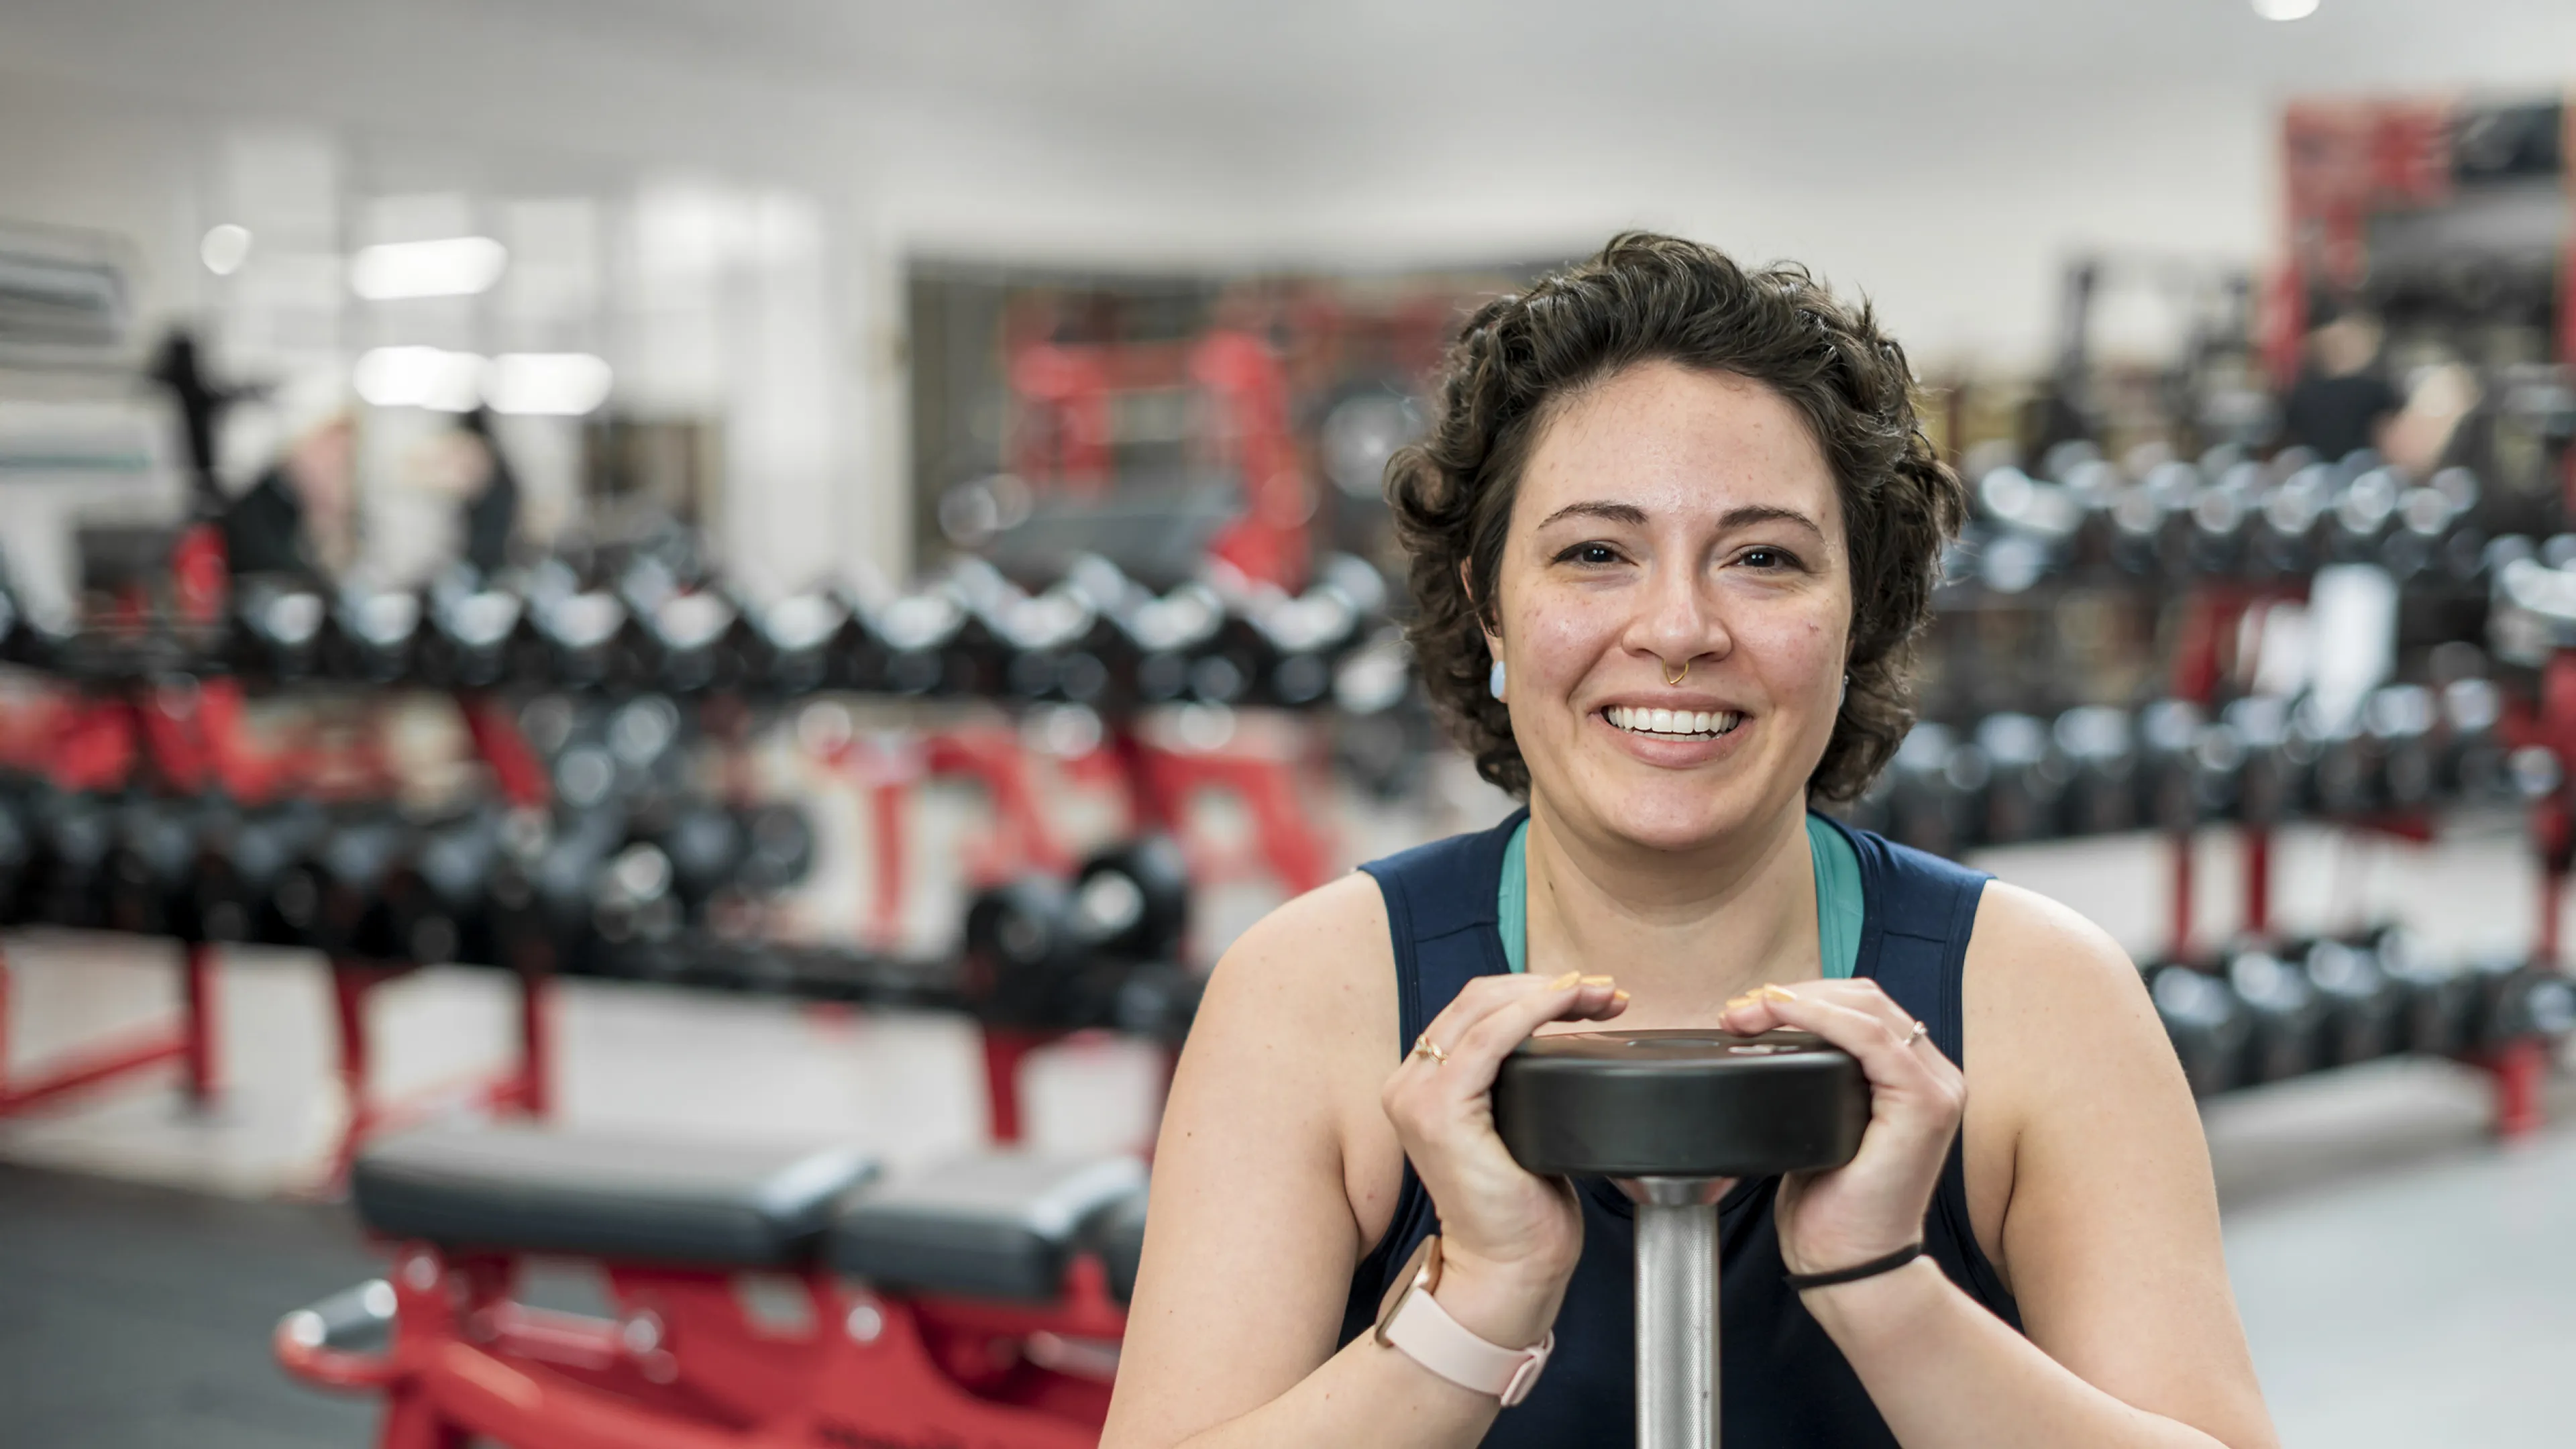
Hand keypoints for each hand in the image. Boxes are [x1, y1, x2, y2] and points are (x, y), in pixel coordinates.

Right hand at [1379, 971, 1627, 1342]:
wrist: (1510, 1270)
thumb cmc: (1521, 1211)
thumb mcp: (1519, 1127)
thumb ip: (1516, 1083)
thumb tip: (1563, 1037)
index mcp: (1423, 1083)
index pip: (1474, 1010)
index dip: (1532, 988)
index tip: (1591, 994)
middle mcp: (1409, 1082)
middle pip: (1478, 998)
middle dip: (1548, 983)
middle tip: (1606, 991)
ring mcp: (1418, 1094)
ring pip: (1483, 1007)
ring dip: (1550, 991)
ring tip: (1602, 996)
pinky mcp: (1440, 1109)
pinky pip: (1491, 1038)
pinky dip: (1534, 1011)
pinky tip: (1569, 1004)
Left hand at [1718, 980, 1961, 1278]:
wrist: (1848, 1264)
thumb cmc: (1830, 1205)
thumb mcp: (1816, 1126)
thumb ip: (1814, 1081)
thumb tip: (1763, 1037)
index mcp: (1911, 1076)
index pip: (1861, 1008)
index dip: (1802, 996)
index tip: (1746, 1009)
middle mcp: (1933, 1076)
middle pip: (1863, 999)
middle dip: (1794, 994)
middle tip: (1739, 1010)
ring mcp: (1936, 1088)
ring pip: (1866, 1008)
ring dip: (1799, 1001)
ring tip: (1747, 1013)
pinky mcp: (1925, 1104)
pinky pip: (1871, 1038)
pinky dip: (1821, 1017)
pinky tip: (1781, 1016)